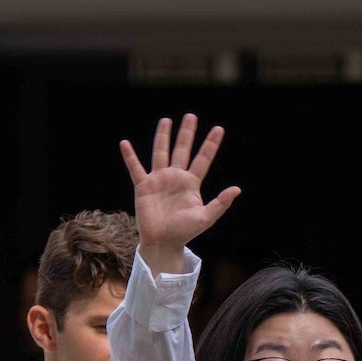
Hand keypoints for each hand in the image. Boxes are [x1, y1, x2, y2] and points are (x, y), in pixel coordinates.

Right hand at [120, 114, 240, 272]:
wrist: (162, 242)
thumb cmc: (184, 232)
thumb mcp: (205, 218)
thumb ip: (220, 203)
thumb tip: (236, 189)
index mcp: (191, 183)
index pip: (203, 159)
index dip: (210, 144)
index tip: (219, 129)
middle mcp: (175, 178)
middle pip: (182, 150)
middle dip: (187, 133)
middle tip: (191, 116)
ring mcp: (159, 180)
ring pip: (161, 153)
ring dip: (163, 136)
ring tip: (166, 120)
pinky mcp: (143, 187)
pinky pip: (135, 168)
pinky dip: (129, 156)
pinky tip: (124, 143)